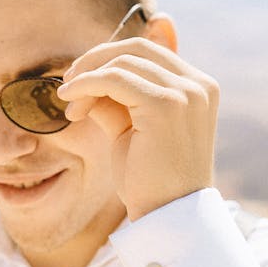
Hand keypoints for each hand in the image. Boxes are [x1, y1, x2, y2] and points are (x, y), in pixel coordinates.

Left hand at [57, 37, 218, 220]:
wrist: (168, 218)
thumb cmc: (150, 181)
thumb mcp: (131, 130)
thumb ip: (115, 100)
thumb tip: (85, 77)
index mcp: (198, 87)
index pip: (149, 52)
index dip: (108, 60)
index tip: (80, 81)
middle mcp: (199, 85)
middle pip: (136, 48)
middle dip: (95, 60)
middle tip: (68, 84)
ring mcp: (186, 93)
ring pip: (123, 61)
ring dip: (87, 77)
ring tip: (71, 106)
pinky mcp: (166, 105)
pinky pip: (115, 78)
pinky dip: (87, 84)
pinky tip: (71, 104)